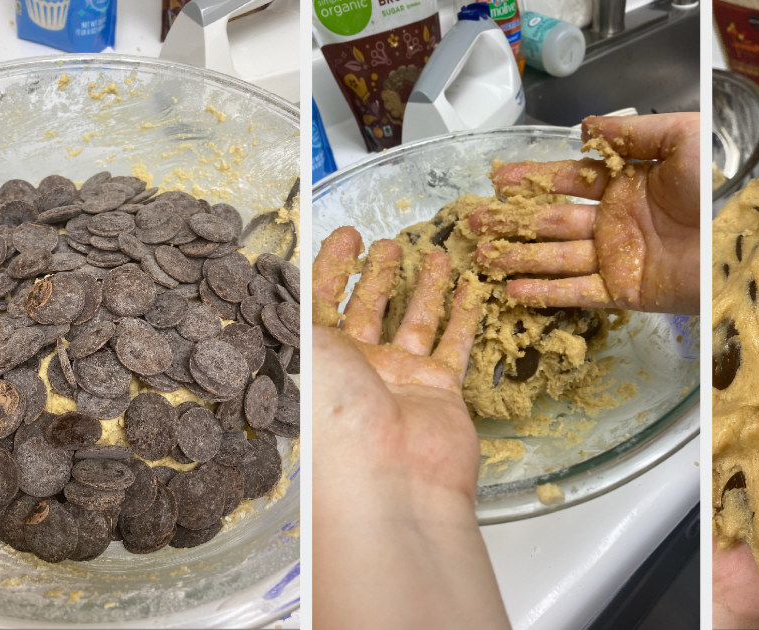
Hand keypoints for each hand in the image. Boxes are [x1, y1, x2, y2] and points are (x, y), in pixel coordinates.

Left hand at [312, 226, 509, 629]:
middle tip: (388, 242)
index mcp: (315, 359)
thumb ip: (305, 309)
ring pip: (415, 322)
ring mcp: (399, 381)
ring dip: (422, 287)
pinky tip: (470, 288)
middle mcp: (355, 370)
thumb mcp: (303, 346)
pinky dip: (464, 315)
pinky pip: (455, 345)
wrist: (383, 480)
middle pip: (369, 310)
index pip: (320, 300)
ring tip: (434, 252)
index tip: (347, 233)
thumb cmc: (331, 416)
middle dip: (377, 275)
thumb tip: (288, 282)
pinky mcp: (439, 392)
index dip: (332, 265)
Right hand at [470, 113, 699, 314]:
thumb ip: (633, 131)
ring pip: (555, 256)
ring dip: (518, 255)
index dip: (534, 178)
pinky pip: (576, 292)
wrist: (734, 245)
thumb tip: (584, 127)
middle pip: (552, 220)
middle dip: (513, 220)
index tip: (500, 178)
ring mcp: (615, 257)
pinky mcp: (623, 291)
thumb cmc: (715, 192)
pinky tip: (513, 289)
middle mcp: (614, 222)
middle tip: (475, 219)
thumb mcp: (681, 139)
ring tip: (482, 255)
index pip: (569, 180)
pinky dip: (544, 292)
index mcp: (625, 186)